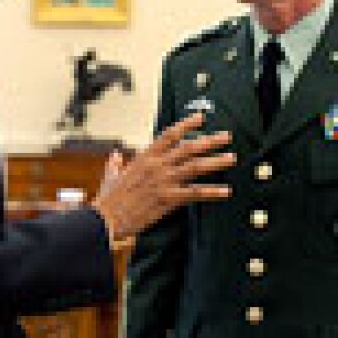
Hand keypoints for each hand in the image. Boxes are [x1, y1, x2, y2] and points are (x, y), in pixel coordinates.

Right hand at [89, 113, 234, 241]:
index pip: (169, 135)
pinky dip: (212, 192)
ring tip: (231, 158)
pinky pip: (195, 193)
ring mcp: (163, 182)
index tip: (201, 117)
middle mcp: (156, 166)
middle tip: (226, 137)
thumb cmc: (107, 200)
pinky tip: (226, 191)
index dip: (186, 124)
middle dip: (209, 141)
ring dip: (216, 162)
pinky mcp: (168, 199)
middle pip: (188, 148)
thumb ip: (115, 164)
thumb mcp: (110, 176)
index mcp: (144, 157)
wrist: (106, 219)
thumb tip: (116, 155)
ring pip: (195, 167)